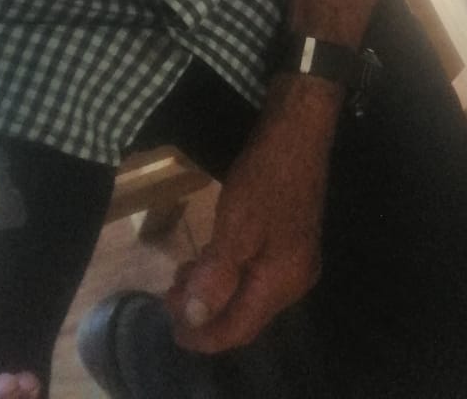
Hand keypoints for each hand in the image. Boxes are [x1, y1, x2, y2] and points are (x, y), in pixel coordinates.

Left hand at [166, 78, 336, 353]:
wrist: (298, 130)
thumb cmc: (264, 177)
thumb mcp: (235, 227)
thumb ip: (216, 277)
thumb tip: (195, 320)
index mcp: (282, 283)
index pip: (239, 329)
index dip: (204, 337)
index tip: (171, 332)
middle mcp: (294, 281)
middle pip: (245, 314)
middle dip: (205, 313)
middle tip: (168, 298)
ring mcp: (295, 260)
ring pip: (248, 292)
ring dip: (213, 291)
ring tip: (180, 279)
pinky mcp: (289, 240)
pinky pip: (254, 272)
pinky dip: (227, 273)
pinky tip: (207, 259)